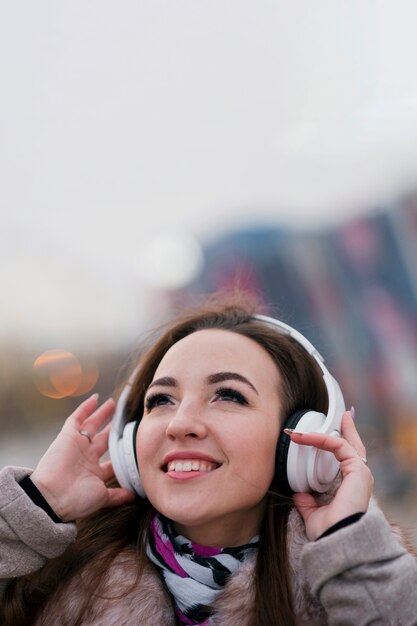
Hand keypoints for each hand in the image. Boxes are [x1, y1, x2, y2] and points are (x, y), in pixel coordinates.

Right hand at [30, 394, 135, 521]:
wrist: (52, 496)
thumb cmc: (76, 500)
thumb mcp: (102, 498)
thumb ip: (117, 495)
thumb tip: (134, 495)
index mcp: (95, 473)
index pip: (112, 461)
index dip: (122, 454)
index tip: (134, 446)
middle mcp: (87, 458)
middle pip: (103, 439)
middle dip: (112, 429)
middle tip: (123, 418)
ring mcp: (78, 446)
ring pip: (92, 426)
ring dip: (102, 414)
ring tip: (112, 404)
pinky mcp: (68, 436)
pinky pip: (77, 419)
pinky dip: (85, 408)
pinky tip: (95, 399)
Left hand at [287, 410, 372, 540]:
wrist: (337, 541)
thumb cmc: (330, 533)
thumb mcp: (314, 515)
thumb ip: (307, 503)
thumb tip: (298, 493)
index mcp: (350, 487)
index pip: (346, 459)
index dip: (335, 444)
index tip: (322, 435)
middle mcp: (359, 478)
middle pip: (354, 446)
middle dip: (348, 429)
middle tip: (344, 414)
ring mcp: (361, 474)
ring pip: (346, 443)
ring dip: (324, 432)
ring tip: (305, 428)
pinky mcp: (358, 471)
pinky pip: (339, 447)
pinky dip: (323, 439)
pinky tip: (307, 437)